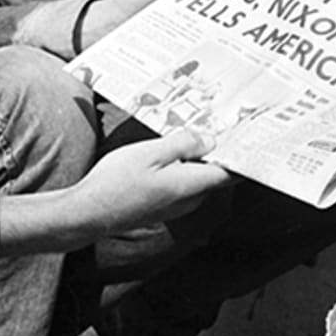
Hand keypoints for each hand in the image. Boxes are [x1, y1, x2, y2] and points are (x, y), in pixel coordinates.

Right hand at [73, 128, 232, 233]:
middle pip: (214, 173)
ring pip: (197, 177)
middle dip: (218, 149)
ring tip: (192, 129)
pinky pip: (182, 183)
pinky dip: (182, 166)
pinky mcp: (163, 206)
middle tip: (219, 121)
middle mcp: (189, 200)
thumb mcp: (150, 153)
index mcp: (191, 185)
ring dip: (197, 157)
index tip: (247, 134)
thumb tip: (211, 139)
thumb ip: (183, 144)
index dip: (240, 153)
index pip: (230, 172)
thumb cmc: (116, 182)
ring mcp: (176, 206)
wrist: (88, 214)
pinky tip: (169, 151)